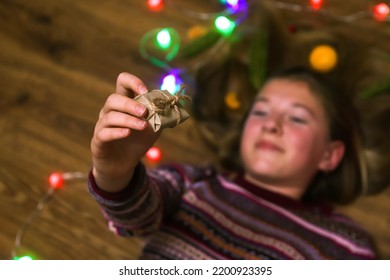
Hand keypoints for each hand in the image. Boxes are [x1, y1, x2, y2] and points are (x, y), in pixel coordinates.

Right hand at [91, 73, 160, 191]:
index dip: (132, 82)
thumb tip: (172, 105)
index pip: (122, 82)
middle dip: (130, 104)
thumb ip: (161, 115)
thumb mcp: (153, 127)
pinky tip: (127, 133)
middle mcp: (109, 111)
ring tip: (143, 126)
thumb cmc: (137, 142)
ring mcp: (102, 126)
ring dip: (128, 119)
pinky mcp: (98, 141)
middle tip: (145, 112)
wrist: (123, 165)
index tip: (145, 91)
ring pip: (110, 116)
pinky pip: (104, 133)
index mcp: (124, 103)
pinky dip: (116, 132)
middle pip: (114, 99)